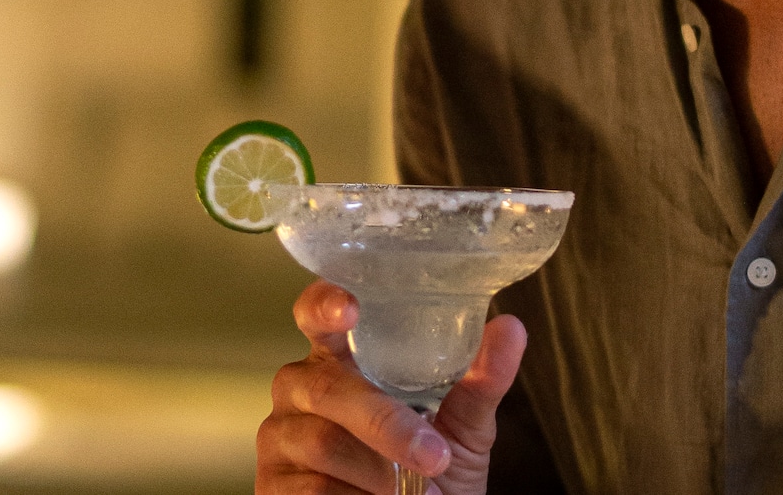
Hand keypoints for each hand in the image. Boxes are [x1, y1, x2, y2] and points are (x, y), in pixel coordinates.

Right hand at [257, 281, 527, 494]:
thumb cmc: (432, 473)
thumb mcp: (463, 429)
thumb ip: (481, 382)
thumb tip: (510, 328)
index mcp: (338, 361)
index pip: (315, 317)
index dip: (323, 306)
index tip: (350, 307)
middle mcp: (299, 389)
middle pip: (327, 388)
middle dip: (384, 423)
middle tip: (432, 456)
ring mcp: (279, 436)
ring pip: (322, 443)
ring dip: (379, 475)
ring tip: (412, 493)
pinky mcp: (271, 484)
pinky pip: (310, 489)